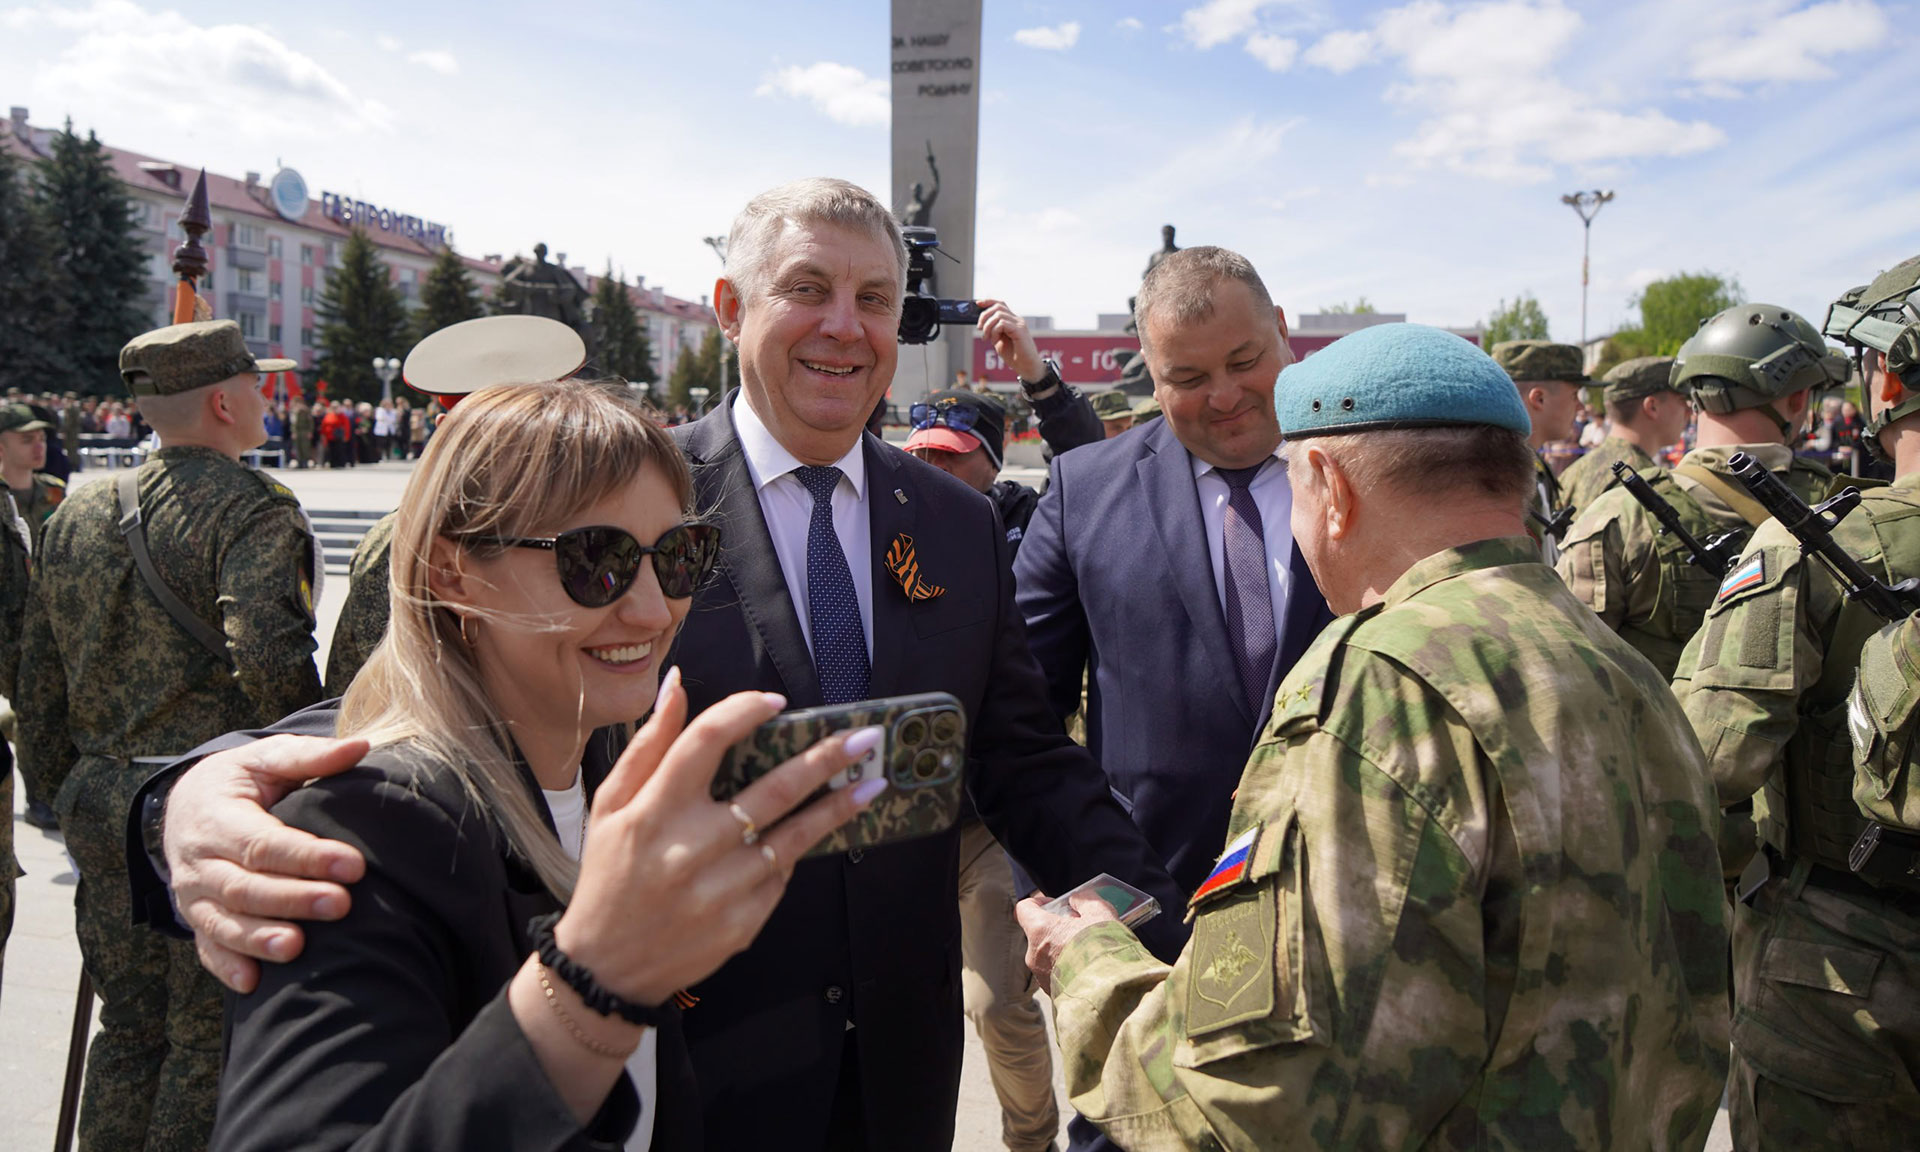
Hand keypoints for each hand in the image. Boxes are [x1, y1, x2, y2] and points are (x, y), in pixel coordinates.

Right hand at [165, 734, 369, 991]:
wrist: (185, 805)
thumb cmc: (240, 782)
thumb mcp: (267, 758)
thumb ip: (310, 756)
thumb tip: (361, 747)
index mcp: (218, 818)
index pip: (264, 842)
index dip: (308, 857)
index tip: (355, 866)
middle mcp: (201, 861)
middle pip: (246, 886)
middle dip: (293, 899)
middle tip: (342, 906)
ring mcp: (195, 896)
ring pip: (224, 922)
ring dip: (259, 938)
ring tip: (297, 948)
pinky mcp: (197, 920)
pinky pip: (207, 948)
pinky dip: (227, 967)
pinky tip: (253, 985)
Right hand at [555, 669, 886, 1006]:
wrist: (608, 969)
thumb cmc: (610, 876)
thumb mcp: (610, 806)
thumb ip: (649, 745)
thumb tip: (678, 683)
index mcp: (652, 810)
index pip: (706, 742)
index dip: (744, 713)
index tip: (777, 702)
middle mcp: (690, 847)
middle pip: (772, 789)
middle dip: (826, 759)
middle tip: (866, 738)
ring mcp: (720, 889)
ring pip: (793, 837)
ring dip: (838, 807)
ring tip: (873, 784)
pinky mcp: (741, 923)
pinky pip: (781, 877)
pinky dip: (795, 852)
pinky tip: (812, 834)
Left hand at [976, 299, 1044, 383]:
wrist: (1027, 367)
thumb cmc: (1014, 356)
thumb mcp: (999, 341)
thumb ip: (993, 331)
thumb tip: (981, 324)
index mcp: (1012, 321)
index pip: (1000, 304)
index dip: (988, 302)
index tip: (977, 303)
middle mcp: (1017, 320)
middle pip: (998, 307)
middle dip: (984, 315)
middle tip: (979, 329)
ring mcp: (1019, 324)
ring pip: (998, 315)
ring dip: (988, 327)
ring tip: (987, 339)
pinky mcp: (1020, 330)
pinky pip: (1002, 323)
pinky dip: (994, 331)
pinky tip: (995, 341)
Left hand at [1015, 890, 1116, 994]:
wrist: (1110, 993)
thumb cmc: (1104, 951)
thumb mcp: (1101, 913)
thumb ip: (1085, 900)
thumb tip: (1077, 900)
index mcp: (1040, 931)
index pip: (1024, 909)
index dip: (1038, 902)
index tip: (1055, 904)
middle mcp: (1034, 956)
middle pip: (1039, 934)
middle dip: (1058, 929)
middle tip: (1081, 929)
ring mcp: (1041, 977)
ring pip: (1048, 956)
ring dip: (1063, 950)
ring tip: (1089, 952)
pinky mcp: (1052, 993)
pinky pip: (1056, 975)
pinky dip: (1068, 969)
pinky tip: (1089, 969)